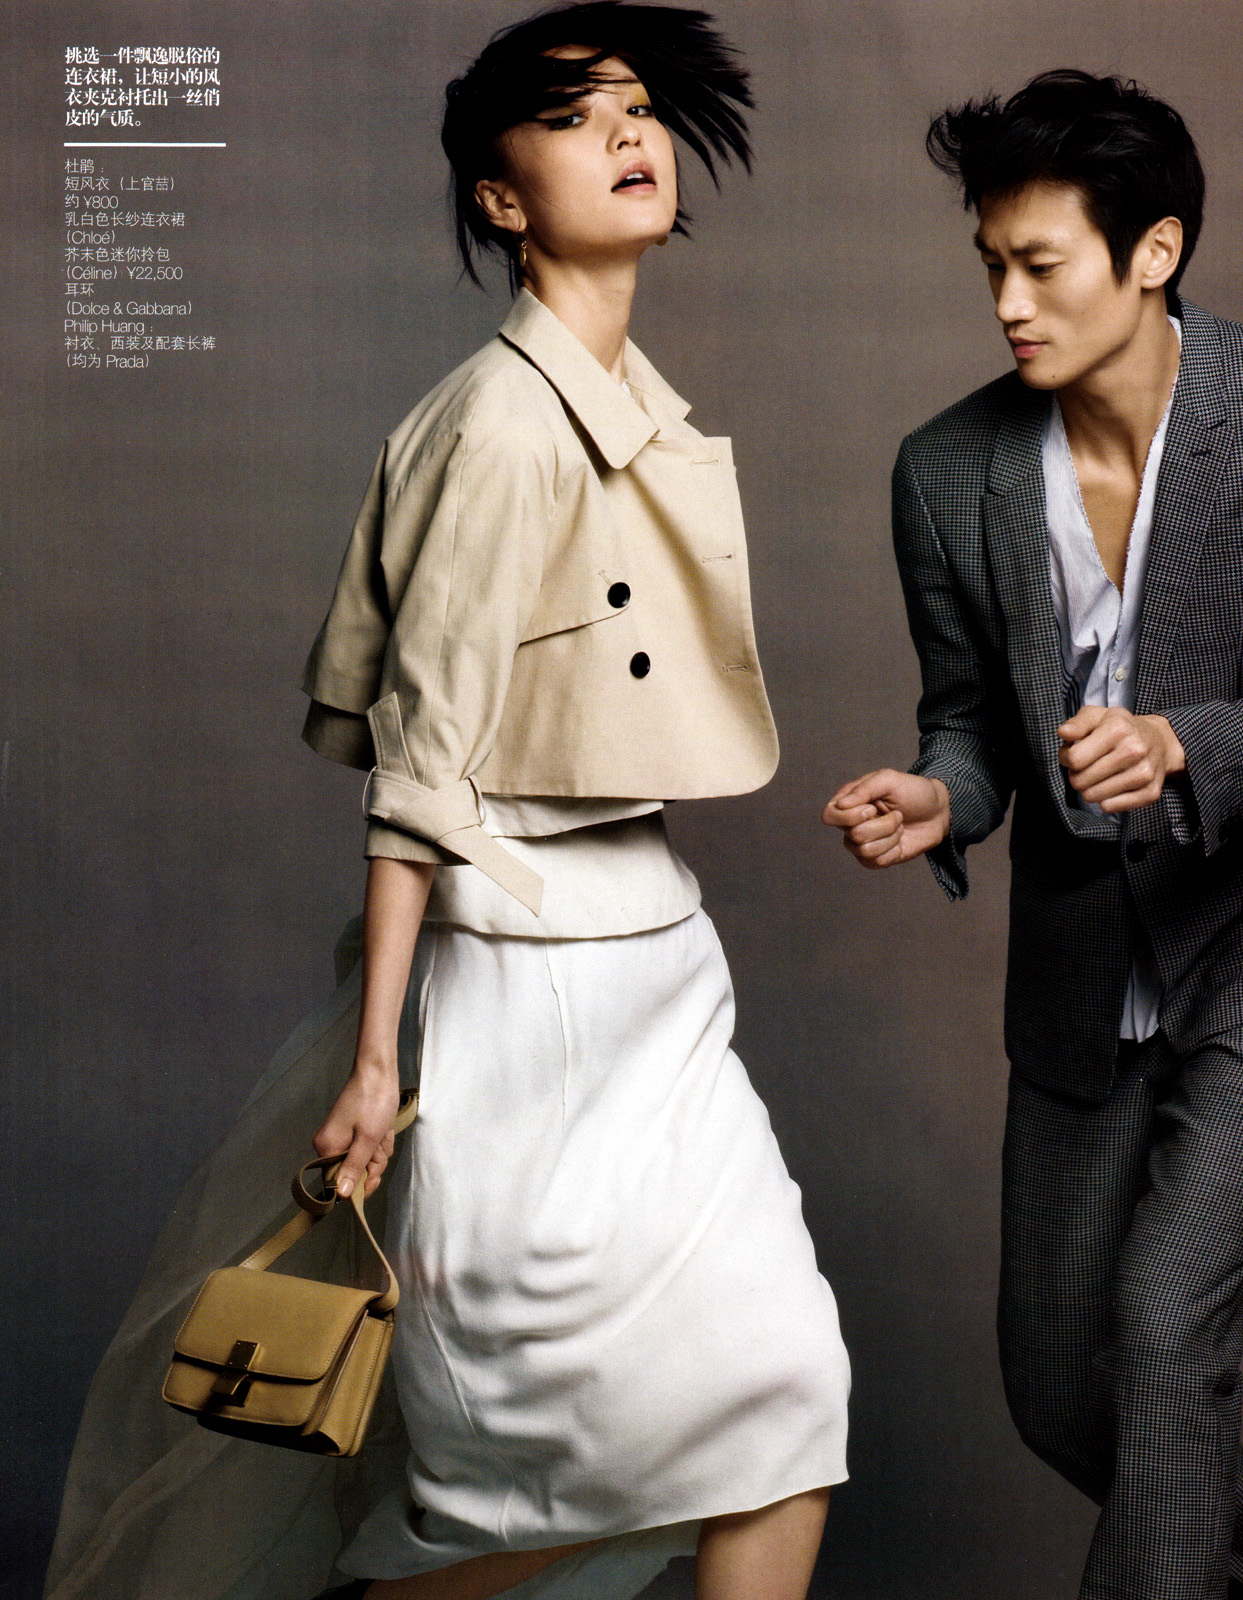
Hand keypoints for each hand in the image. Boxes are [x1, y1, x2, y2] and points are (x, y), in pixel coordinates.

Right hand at [313, 1061, 399, 1199]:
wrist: (379, 1069)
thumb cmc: (374, 1102)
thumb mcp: (368, 1139)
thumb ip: (354, 1168)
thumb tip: (340, 1196)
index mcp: (327, 1148)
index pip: (338, 1183)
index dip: (360, 1183)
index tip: (375, 1171)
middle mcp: (329, 1144)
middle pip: (354, 1171)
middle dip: (374, 1160)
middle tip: (380, 1141)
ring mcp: (341, 1136)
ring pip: (365, 1158)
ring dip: (379, 1148)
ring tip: (383, 1130)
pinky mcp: (353, 1129)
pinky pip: (368, 1146)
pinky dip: (379, 1139)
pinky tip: (384, 1127)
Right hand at [822, 770, 950, 868]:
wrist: (938, 813)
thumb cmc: (913, 792)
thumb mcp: (890, 780)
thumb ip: (863, 789)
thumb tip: (841, 805)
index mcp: (848, 802)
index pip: (830, 815)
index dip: (852, 816)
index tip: (873, 807)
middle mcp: (850, 824)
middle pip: (853, 834)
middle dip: (883, 825)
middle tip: (897, 815)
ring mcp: (861, 843)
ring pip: (865, 850)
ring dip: (891, 837)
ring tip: (900, 826)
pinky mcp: (874, 859)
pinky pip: (876, 863)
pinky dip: (893, 851)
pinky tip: (899, 841)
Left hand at [1057, 705, 1184, 812]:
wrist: (1160, 740)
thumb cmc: (1122, 728)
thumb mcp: (1097, 715)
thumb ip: (1076, 723)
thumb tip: (1064, 732)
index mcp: (1118, 729)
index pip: (1073, 758)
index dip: (1065, 758)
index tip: (1071, 754)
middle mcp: (1134, 751)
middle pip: (1080, 780)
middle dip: (1076, 775)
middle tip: (1086, 766)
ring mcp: (1144, 773)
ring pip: (1092, 796)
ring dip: (1089, 788)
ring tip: (1098, 775)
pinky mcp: (1150, 793)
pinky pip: (1110, 807)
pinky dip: (1105, 800)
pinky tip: (1111, 785)